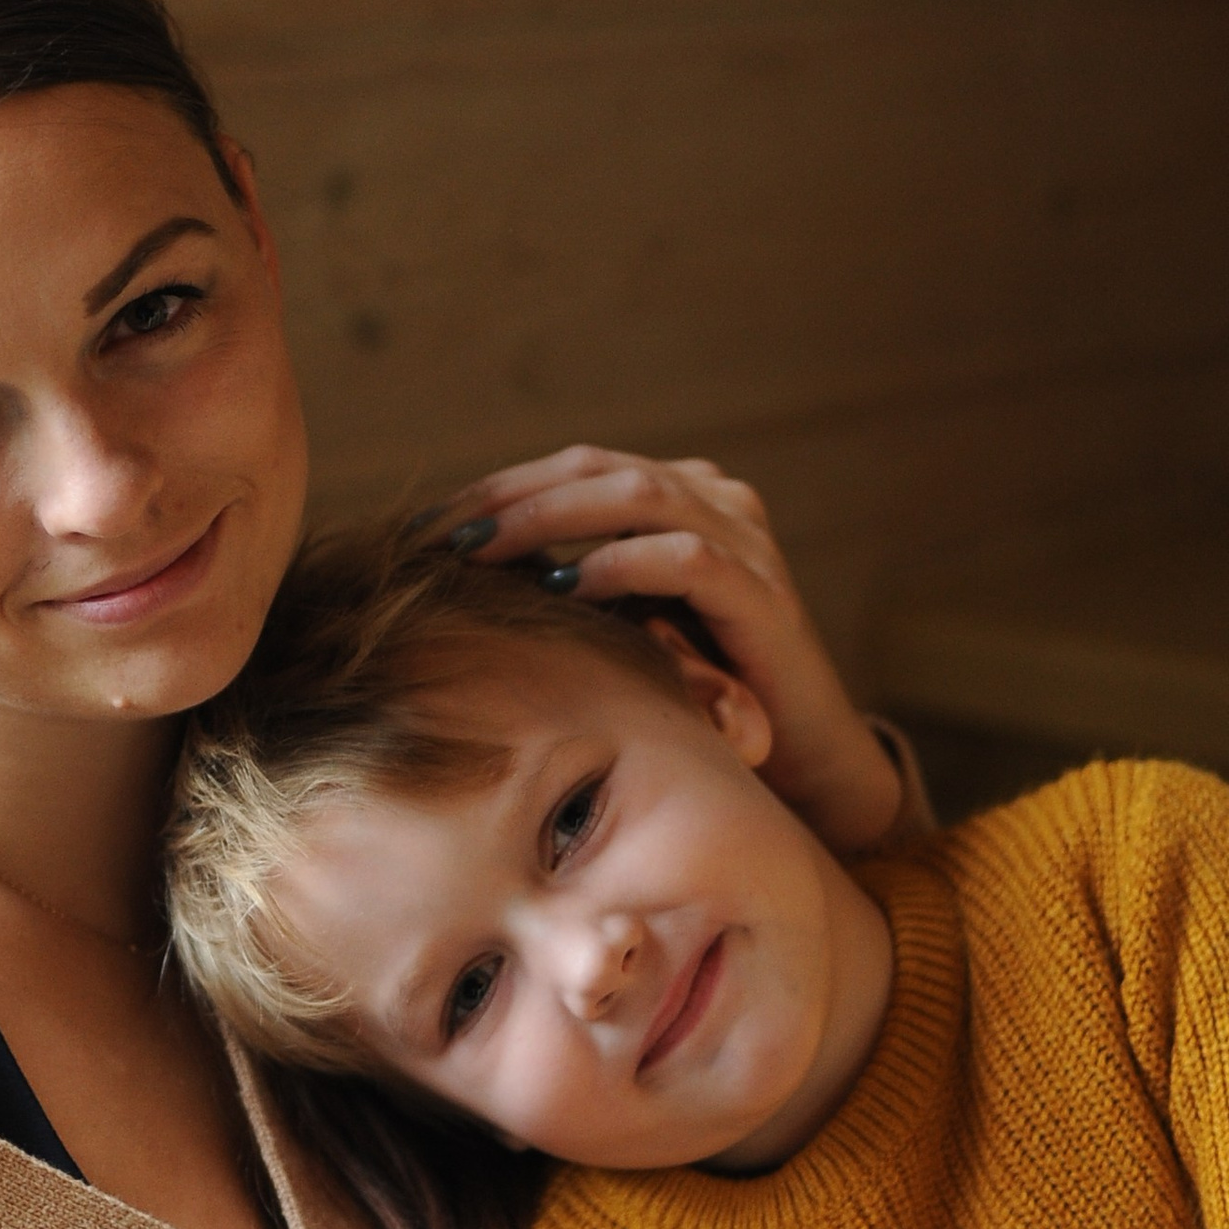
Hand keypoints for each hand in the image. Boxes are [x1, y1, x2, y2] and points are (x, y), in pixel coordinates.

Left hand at [430, 445, 902, 853]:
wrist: (803, 760)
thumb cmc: (699, 693)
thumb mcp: (623, 626)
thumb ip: (567, 583)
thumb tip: (458, 572)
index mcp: (680, 494)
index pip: (572, 468)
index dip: (495, 490)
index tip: (425, 527)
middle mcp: (715, 499)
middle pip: (592, 469)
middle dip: (506, 498)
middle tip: (438, 537)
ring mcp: (745, 539)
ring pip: (635, 495)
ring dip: (548, 519)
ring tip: (484, 552)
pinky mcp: (763, 592)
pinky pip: (685, 558)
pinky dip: (619, 565)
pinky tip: (567, 588)